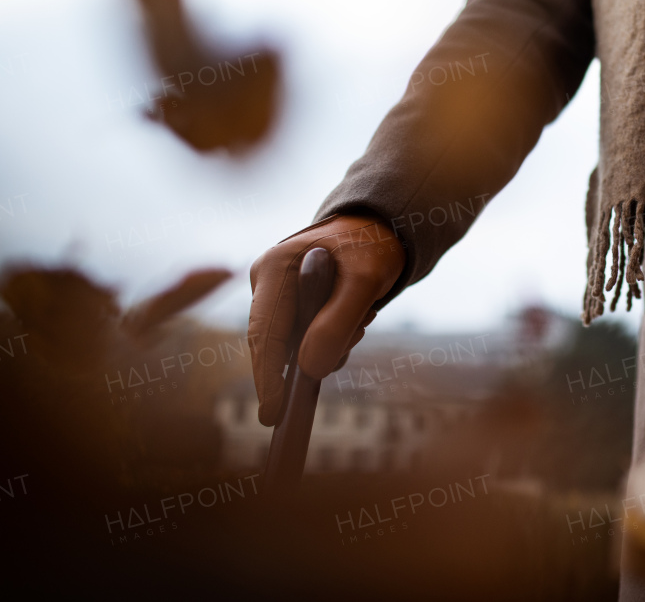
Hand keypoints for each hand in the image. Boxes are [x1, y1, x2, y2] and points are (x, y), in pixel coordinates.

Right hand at [248, 214, 403, 424]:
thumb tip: (309, 369)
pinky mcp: (289, 304)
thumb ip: (338, 322)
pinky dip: (331, 338)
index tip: (272, 414)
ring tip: (361, 314)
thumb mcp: (366, 281)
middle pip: (275, 343)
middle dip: (311, 356)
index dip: (267, 377)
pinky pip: (303, 338)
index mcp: (274, 268)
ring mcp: (276, 293)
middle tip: (352, 338)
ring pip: (293, 344)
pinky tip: (354, 318)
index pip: (264, 333)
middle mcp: (266, 281)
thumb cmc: (372, 247)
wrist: (380, 230)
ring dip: (329, 343)